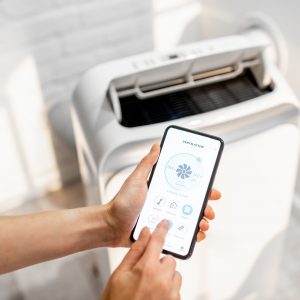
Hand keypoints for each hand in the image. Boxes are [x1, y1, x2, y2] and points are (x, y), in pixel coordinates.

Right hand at [101, 220, 180, 299]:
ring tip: (149, 286)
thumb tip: (145, 232)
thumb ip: (135, 251)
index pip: (158, 241)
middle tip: (145, 271)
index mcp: (147, 269)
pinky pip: (176, 289)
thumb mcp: (120, 274)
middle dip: (159, 262)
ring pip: (174, 274)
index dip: (161, 230)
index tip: (165, 223)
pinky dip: (168, 289)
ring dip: (165, 276)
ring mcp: (170, 294)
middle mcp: (162, 280)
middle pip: (169, 259)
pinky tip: (153, 295)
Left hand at [106, 144, 220, 246]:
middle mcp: (167, 204)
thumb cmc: (122, 202)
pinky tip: (197, 236)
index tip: (212, 192)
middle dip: (206, 208)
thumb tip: (156, 146)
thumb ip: (147, 164)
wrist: (111, 225)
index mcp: (164, 191)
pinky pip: (181, 235)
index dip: (202, 189)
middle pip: (193, 205)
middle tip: (209, 211)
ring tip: (203, 224)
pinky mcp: (163, 233)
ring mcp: (166, 219)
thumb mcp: (136, 180)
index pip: (187, 188)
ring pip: (190, 221)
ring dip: (201, 222)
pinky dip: (192, 236)